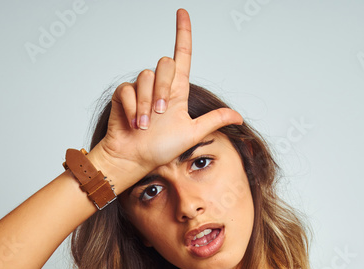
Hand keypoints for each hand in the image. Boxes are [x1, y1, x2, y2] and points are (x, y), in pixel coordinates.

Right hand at [94, 8, 243, 177]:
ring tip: (145, 125)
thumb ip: (213, 121)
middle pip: (164, 64)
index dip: (182, 33)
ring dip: (147, 105)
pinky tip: (134, 123)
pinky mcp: (124, 94)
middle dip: (163, 89)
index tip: (182, 13)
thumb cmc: (160, 149)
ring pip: (146, 77)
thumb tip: (239, 116)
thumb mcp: (192, 133)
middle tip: (161, 114)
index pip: (182, 55)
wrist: (134, 158)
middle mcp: (160, 86)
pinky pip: (129, 90)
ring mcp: (140, 89)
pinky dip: (134, 109)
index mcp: (177, 90)